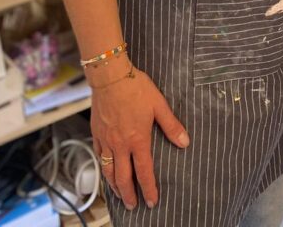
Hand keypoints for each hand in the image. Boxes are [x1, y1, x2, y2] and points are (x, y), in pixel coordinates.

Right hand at [90, 65, 189, 208]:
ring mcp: (106, 140)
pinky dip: (103, 168)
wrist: (110, 77)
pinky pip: (99, 156)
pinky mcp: (96, 133)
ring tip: (120, 194)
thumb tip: (185, 142)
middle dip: (129, 194)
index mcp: (138, 140)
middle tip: (133, 206)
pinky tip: (106, 170)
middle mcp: (120, 145)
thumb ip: (171, 125)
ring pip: (108, 171)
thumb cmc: (136, 88)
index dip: (148, 188)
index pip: (144, 171)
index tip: (151, 202)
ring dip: (114, 186)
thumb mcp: (159, 105)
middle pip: (123, 178)